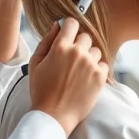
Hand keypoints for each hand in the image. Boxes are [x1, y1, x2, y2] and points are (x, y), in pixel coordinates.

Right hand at [28, 18, 109, 135]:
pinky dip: (97, 69)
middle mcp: (77, 53)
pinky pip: (103, 64)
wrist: (53, 115)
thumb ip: (46, 41)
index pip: (72, 23)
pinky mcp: (100, 77)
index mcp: (60, 47)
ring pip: (96, 50)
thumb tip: (57, 25)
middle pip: (86, 36)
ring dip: (89, 57)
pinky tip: (86, 78)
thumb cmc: (41, 90)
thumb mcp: (35, 63)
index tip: (69, 35)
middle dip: (79, 44)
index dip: (70, 27)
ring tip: (79, 71)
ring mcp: (90, 64)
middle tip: (72, 59)